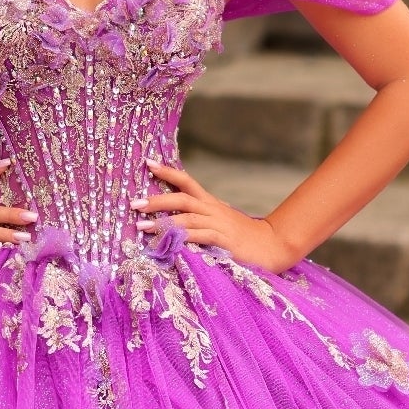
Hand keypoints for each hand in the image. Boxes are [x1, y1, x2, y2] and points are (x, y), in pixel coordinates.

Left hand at [132, 160, 300, 272]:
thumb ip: (198, 219)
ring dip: (162, 221)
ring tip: (141, 226)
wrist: (273, 246)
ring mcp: (218, 225)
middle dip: (157, 199)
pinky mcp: (224, 241)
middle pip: (182, 197)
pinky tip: (167, 242)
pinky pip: (200, 236)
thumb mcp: (218, 223)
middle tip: (134, 203)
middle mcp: (213, 210)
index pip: (187, 181)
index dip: (168, 171)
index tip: (148, 162)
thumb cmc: (242, 237)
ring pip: (187, 217)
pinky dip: (182, 238)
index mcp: (210, 203)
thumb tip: (171, 219)